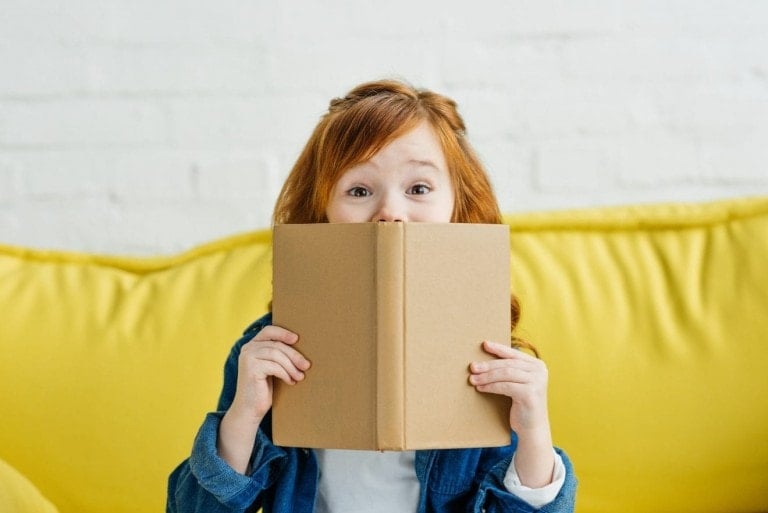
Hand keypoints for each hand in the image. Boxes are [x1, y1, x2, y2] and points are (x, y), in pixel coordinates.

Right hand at [218, 325, 308, 472]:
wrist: (250, 409)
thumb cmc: (263, 388)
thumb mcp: (272, 368)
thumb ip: (278, 355)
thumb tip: (301, 347)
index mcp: (252, 345)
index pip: (268, 331)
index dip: (283, 332)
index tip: (297, 339)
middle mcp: (247, 349)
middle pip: (276, 344)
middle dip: (294, 355)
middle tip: (306, 365)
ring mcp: (247, 357)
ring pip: (276, 354)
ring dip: (291, 366)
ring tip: (300, 376)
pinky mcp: (250, 368)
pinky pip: (274, 366)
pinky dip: (285, 374)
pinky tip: (290, 381)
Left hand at [469, 340, 549, 432]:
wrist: (532, 428)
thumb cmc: (521, 404)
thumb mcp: (518, 383)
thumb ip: (510, 370)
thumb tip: (484, 360)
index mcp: (537, 365)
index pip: (514, 354)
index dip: (498, 349)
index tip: (484, 344)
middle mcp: (540, 371)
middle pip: (508, 364)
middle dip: (488, 365)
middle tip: (472, 367)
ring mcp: (536, 382)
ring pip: (505, 374)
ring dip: (486, 376)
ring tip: (473, 379)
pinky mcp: (530, 393)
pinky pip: (505, 386)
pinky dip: (490, 386)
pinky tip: (480, 388)